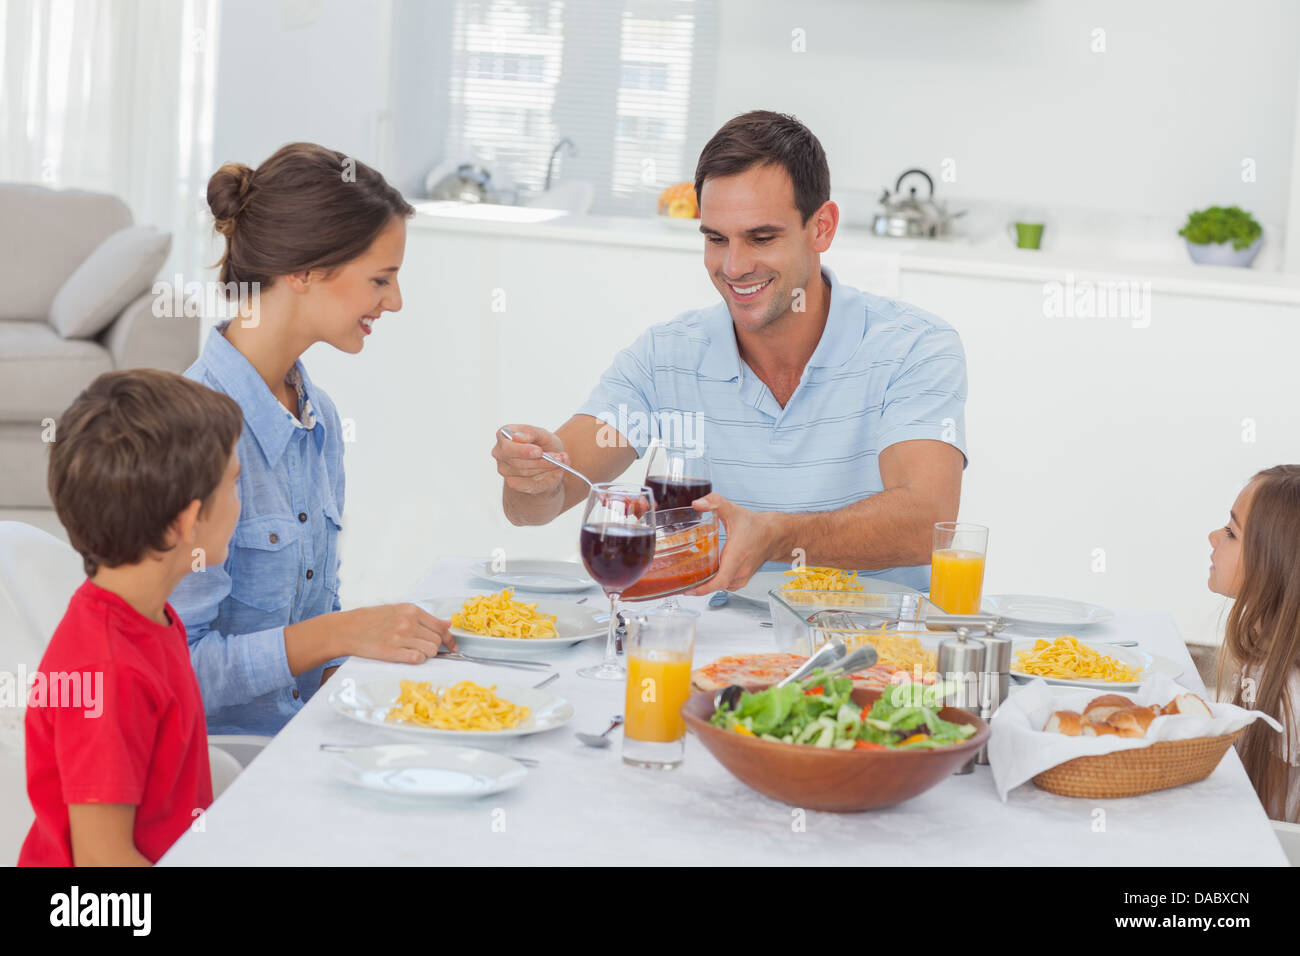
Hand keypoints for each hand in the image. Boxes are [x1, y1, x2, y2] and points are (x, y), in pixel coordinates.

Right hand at [334, 603, 456, 663]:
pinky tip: (408, 656)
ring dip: (426, 655)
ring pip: (430, 651)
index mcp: (411, 610)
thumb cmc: (372, 620)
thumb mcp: (398, 610)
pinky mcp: (392, 652)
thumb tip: (447, 624)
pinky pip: (417, 659)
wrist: (347, 629)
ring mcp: (400, 637)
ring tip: (413, 651)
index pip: (440, 627)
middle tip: (424, 649)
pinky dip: (417, 660)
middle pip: (437, 640)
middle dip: (435, 648)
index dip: (449, 640)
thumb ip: (423, 618)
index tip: (453, 647)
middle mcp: (408, 622)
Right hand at [492, 423, 570, 496]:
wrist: (547, 461)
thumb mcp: (543, 434)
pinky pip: (528, 484)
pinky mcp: (512, 482)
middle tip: (557, 459)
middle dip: (540, 461)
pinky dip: (544, 479)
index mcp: (503, 435)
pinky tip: (555, 472)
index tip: (539, 452)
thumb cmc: (542, 444)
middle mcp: (499, 452)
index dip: (523, 450)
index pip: (508, 446)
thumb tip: (517, 437)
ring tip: (560, 462)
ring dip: (545, 468)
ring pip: (525, 472)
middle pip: (516, 461)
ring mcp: (503, 469)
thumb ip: (532, 432)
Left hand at [685, 493, 782, 593]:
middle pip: (716, 587)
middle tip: (682, 582)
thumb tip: (697, 503)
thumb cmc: (756, 526)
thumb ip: (714, 503)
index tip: (688, 590)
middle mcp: (739, 571)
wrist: (774, 534)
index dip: (702, 589)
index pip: (719, 582)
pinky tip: (708, 576)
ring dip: (707, 585)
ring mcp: (742, 576)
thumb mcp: (733, 511)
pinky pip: (727, 585)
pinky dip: (717, 583)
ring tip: (692, 579)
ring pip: (721, 587)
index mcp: (736, 558)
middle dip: (698, 587)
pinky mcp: (743, 578)